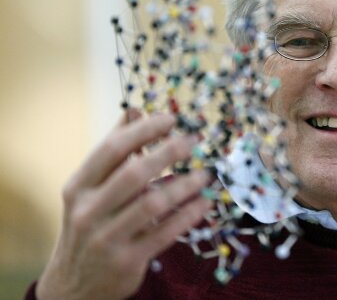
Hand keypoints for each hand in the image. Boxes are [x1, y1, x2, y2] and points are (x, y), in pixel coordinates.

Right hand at [36, 112, 212, 299]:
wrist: (73, 286)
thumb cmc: (89, 224)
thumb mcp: (89, 190)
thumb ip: (112, 152)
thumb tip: (133, 110)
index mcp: (78, 187)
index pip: (112, 149)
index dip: (143, 130)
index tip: (171, 119)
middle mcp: (88, 211)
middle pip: (134, 173)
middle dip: (168, 152)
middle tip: (193, 141)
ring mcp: (106, 238)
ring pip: (153, 203)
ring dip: (185, 185)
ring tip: (205, 174)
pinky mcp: (127, 260)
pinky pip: (165, 233)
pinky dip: (188, 215)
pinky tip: (204, 202)